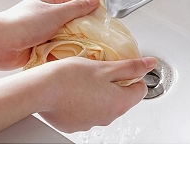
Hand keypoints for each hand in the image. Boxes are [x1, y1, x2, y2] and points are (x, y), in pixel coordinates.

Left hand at [0, 0, 99, 69]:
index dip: (91, 6)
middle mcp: (48, 16)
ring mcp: (44, 32)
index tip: (104, 16)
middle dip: (86, 29)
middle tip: (99, 37)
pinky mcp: (41, 48)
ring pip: (67, 37)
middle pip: (74, 21)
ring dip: (75, 43)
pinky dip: (64, 54)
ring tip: (87, 49)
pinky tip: (72, 59)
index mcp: (51, 1)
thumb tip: (94, 1)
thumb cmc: (21, 24)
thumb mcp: (55, 13)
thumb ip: (76, 8)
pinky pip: (58, 50)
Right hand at [35, 56, 154, 132]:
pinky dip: (83, 101)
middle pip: (121, 98)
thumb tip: (150, 64)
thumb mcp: (104, 66)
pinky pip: (86, 111)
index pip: (140, 89)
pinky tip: (73, 89)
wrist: (40, 90)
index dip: (133, 75)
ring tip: (84, 78)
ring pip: (103, 105)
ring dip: (98, 92)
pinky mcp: (74, 125)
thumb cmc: (70, 77)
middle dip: (115, 83)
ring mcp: (90, 123)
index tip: (122, 66)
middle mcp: (107, 118)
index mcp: (119, 103)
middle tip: (101, 69)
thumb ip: (130, 67)